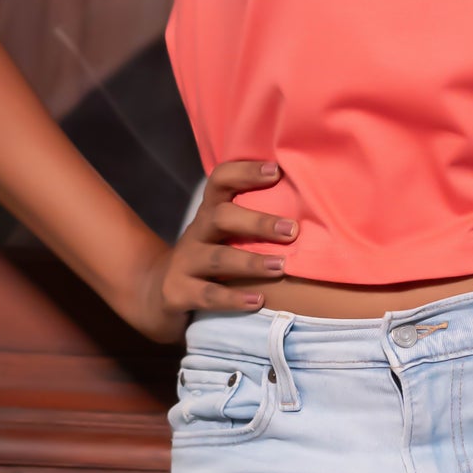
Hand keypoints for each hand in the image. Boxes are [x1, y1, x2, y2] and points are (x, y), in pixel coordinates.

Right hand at [123, 159, 296, 343]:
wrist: (159, 292)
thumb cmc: (211, 258)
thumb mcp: (224, 235)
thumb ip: (254, 222)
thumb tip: (313, 210)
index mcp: (210, 213)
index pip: (220, 181)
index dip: (245, 173)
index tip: (276, 171)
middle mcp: (196, 233)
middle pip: (221, 217)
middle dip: (258, 222)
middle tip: (293, 230)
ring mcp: (184, 263)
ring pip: (218, 259)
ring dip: (251, 262)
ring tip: (281, 266)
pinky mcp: (177, 292)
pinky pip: (207, 296)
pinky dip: (233, 299)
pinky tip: (258, 301)